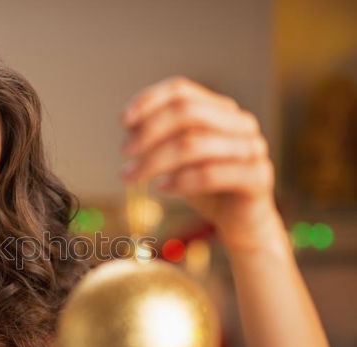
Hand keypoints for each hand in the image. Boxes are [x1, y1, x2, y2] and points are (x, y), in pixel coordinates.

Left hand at [120, 76, 280, 252]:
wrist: (240, 223)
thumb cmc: (205, 186)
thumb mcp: (178, 158)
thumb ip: (159, 136)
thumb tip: (129, 122)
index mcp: (221, 110)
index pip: (181, 90)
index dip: (149, 101)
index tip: (123, 122)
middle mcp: (241, 123)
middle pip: (187, 112)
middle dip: (149, 132)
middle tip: (125, 152)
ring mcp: (252, 148)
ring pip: (194, 144)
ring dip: (154, 160)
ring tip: (132, 176)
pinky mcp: (257, 178)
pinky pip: (210, 174)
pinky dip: (180, 181)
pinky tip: (161, 188)